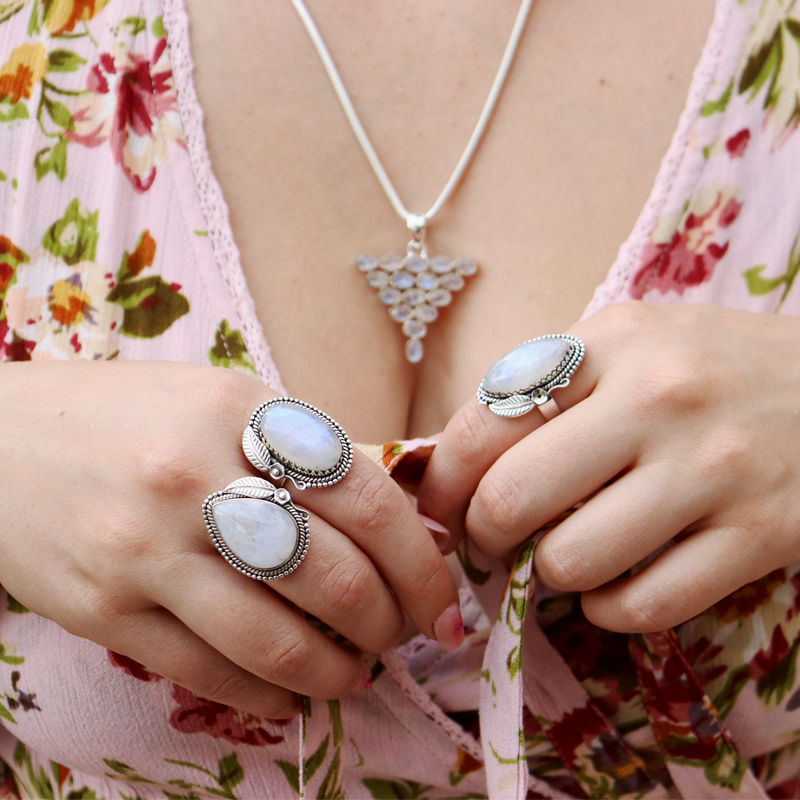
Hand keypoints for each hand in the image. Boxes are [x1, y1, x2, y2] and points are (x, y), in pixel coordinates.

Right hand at [0, 361, 460, 717]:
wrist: (0, 439)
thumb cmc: (132, 417)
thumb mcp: (227, 403)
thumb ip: (315, 451)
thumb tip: (410, 507)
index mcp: (241, 412)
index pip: (367, 499)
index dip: (421, 562)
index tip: (442, 599)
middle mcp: (195, 477)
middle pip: (335, 578)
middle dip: (392, 623)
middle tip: (405, 635)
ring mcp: (144, 550)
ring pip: (278, 641)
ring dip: (340, 671)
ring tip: (359, 671)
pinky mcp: (104, 611)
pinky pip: (211, 672)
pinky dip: (272, 693)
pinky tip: (294, 690)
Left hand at [418, 302, 799, 632]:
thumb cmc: (708, 367)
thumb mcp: (627, 344)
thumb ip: (544, 388)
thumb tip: (452, 464)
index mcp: (610, 342)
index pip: (483, 420)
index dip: (443, 481)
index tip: (441, 509)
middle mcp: (658, 397)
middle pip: (512, 497)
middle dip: (482, 536)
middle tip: (492, 541)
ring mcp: (713, 468)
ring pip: (572, 561)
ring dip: (547, 576)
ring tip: (560, 558)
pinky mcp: (761, 534)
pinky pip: (644, 605)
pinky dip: (607, 608)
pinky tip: (611, 586)